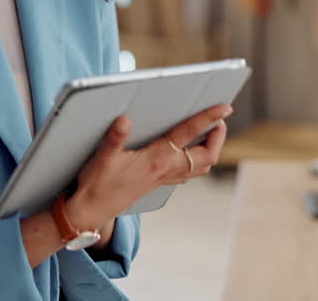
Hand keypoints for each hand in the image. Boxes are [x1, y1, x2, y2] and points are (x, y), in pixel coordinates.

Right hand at [65, 105, 231, 230]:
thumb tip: (125, 119)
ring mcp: (165, 178)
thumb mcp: (103, 157)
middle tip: (219, 119)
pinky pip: (188, 172)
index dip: (208, 119)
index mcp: (157, 158)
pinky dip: (197, 160)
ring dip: (210, 149)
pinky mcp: (159, 182)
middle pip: (207, 156)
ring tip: (209, 132)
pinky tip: (188, 151)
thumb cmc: (98, 183)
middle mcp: (166, 169)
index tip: (224, 107)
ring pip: (201, 167)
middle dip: (218, 137)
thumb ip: (115, 137)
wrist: (92, 209)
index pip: (188, 134)